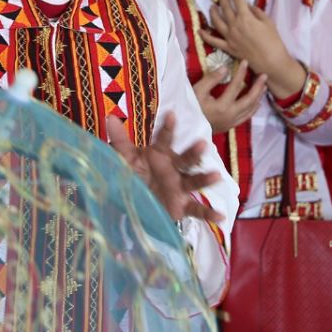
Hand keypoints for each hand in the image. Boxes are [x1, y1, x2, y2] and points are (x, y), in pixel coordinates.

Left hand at [107, 113, 224, 222]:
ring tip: (216, 176)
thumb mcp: (126, 158)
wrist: (136, 202)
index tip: (171, 115)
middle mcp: (173, 169)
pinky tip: (220, 216)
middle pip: (185, 159)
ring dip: (205, 179)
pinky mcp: (182, 205)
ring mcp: (179, 187)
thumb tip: (111, 117)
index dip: (167, 128)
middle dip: (193, 153)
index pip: (164, 140)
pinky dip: (208, 213)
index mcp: (160, 155)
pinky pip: (197, 210)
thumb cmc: (134, 174)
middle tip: (202, 144)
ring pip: (193, 181)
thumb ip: (120, 140)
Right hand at [192, 60, 267, 133]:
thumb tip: (226, 68)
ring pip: (251, 109)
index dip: (241, 73)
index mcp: (223, 106)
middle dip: (258, 87)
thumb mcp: (197, 91)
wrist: (187, 127)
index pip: (236, 86)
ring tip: (264, 87)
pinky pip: (247, 117)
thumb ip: (212, 79)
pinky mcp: (231, 126)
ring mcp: (232, 122)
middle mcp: (231, 116)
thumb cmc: (190, 107)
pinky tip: (256, 102)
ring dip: (258, 97)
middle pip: (250, 99)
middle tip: (264, 75)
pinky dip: (254, 108)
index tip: (245, 62)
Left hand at [199, 0, 304, 97]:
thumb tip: (246, 5)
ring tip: (212, 6)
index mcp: (246, 17)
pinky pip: (214, 41)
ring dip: (213, 12)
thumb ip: (255, 11)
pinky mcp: (228, 48)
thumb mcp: (268, 22)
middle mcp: (235, 25)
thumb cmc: (273, 41)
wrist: (271, 62)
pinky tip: (200, 30)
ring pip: (217, 21)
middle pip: (225, 7)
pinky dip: (205, 36)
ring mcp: (229, 37)